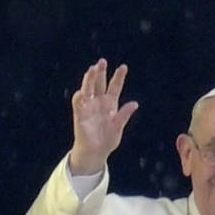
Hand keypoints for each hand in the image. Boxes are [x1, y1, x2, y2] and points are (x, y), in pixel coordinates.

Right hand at [68, 59, 137, 175]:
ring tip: (91, 70)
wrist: (96, 152)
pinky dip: (80, 97)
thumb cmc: (107, 140)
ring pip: (88, 90)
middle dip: (100, 73)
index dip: (118, 77)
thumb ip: (124, 115)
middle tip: (102, 61)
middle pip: (99, 84)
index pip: (114, 87)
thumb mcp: (118, 127)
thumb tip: (135, 103)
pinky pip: (79, 104)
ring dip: (89, 80)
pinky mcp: (80, 115)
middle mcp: (99, 103)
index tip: (123, 67)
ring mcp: (89, 107)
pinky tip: (82, 91)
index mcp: (110, 105)